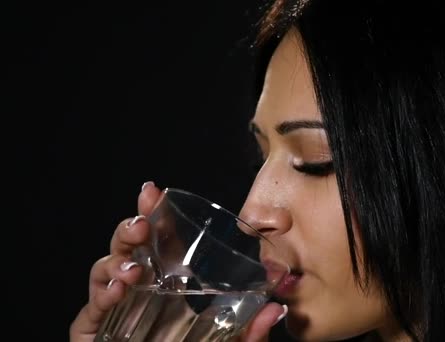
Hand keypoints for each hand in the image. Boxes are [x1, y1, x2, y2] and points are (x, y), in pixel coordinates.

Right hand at [69, 182, 287, 341]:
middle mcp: (138, 288)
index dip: (154, 214)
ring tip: (133, 268)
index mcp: (167, 283)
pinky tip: (116, 291)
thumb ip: (249, 330)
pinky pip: (89, 308)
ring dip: (115, 261)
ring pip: (104, 270)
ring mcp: (114, 307)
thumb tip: (276, 308)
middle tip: (142, 225)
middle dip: (130, 229)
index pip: (159, 242)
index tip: (154, 192)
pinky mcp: (93, 329)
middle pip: (128, 247)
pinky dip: (100, 296)